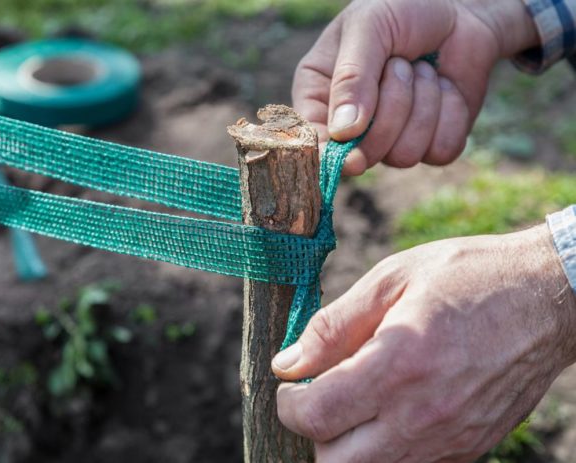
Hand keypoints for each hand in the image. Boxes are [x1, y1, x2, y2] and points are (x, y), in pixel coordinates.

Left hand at [272, 225, 575, 461]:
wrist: (547, 297)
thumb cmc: (467, 277)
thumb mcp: (392, 280)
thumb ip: (333, 326)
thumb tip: (288, 362)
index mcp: (399, 364)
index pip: (317, 416)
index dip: (289, 404)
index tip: (291, 383)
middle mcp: (424, 414)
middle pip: (335, 462)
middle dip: (314, 434)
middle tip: (319, 397)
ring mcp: (451, 439)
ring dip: (348, 446)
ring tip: (354, 403)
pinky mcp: (470, 448)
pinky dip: (387, 450)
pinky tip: (391, 411)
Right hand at [293, 0, 538, 174]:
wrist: (457, 7)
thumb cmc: (401, 8)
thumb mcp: (367, 27)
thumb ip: (351, 76)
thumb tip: (344, 132)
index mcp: (319, 95)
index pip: (313, 140)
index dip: (330, 155)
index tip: (351, 159)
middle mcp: (351, 126)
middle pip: (364, 155)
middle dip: (390, 112)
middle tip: (398, 65)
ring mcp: (392, 139)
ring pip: (404, 155)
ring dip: (423, 104)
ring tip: (421, 69)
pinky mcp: (432, 144)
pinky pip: (441, 151)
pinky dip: (451, 114)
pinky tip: (444, 86)